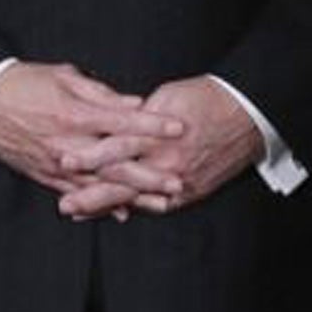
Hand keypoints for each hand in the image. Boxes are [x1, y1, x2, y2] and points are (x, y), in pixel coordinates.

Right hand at [0, 62, 184, 215]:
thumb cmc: (24, 82)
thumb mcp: (64, 76)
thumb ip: (101, 93)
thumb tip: (135, 102)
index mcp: (76, 113)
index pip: (123, 120)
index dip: (153, 125)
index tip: (178, 128)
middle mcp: (69, 143)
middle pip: (117, 162)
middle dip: (150, 173)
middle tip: (179, 180)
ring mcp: (56, 163)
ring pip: (101, 184)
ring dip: (132, 196)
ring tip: (161, 204)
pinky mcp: (44, 175)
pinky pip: (76, 194)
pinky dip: (99, 205)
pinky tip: (121, 213)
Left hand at [61, 76, 261, 217]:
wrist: (247, 114)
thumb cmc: (206, 98)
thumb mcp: (166, 97)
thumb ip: (139, 114)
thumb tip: (116, 122)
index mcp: (157, 133)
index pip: (115, 148)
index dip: (88, 157)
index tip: (63, 162)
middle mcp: (166, 161)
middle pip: (120, 181)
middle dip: (90, 194)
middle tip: (64, 204)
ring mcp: (179, 180)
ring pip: (135, 197)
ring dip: (106, 206)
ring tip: (79, 212)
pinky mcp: (190, 192)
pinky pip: (158, 205)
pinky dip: (136, 209)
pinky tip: (118, 214)